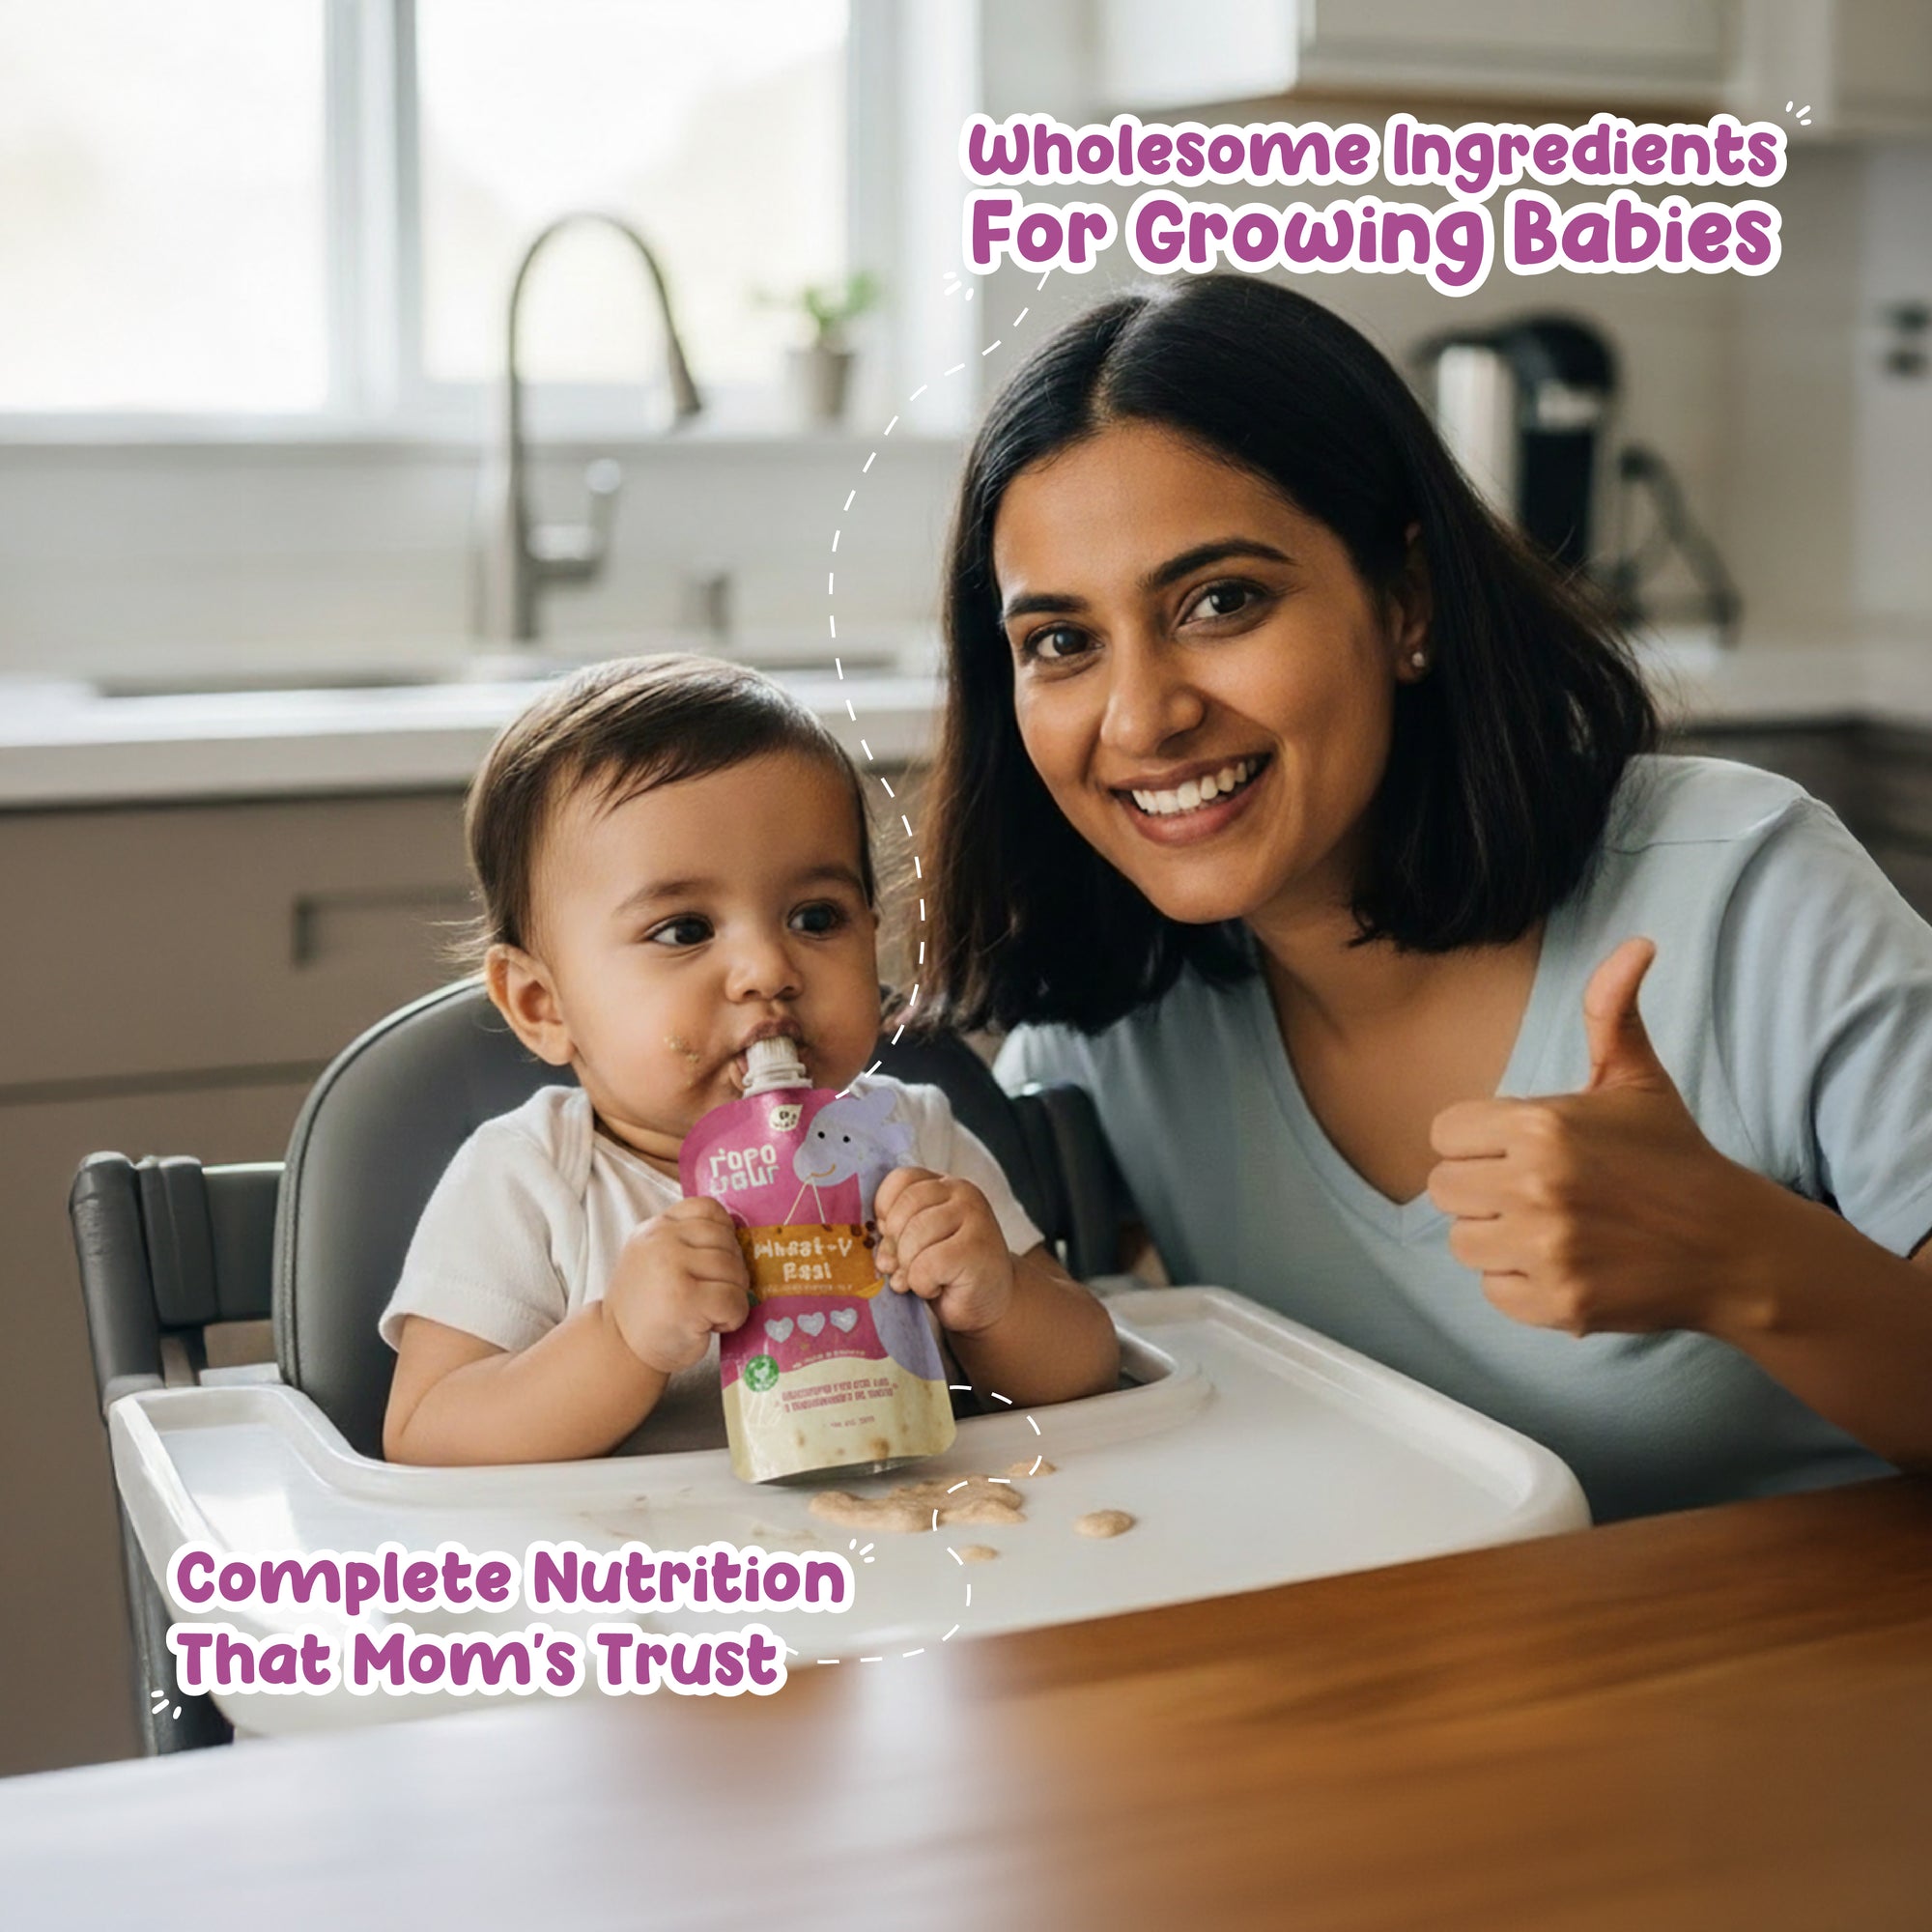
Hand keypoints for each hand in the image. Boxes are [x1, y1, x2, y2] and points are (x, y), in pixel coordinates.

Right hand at [603, 1196, 750, 1375]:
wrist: (619, 1348)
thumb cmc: (650, 1307)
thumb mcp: (657, 1258)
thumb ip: (688, 1241)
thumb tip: (742, 1236)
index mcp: (657, 1227)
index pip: (709, 1209)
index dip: (724, 1235)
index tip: (715, 1260)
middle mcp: (661, 1241)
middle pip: (727, 1242)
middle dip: (732, 1272)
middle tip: (712, 1294)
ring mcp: (672, 1267)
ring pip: (735, 1271)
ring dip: (733, 1296)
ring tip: (709, 1310)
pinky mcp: (686, 1299)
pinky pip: (734, 1300)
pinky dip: (733, 1317)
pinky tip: (712, 1325)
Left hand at [872, 1167, 1015, 1336]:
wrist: (991, 1303)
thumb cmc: (947, 1272)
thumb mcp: (917, 1242)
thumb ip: (897, 1231)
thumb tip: (876, 1245)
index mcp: (944, 1184)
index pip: (901, 1179)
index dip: (886, 1211)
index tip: (890, 1237)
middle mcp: (962, 1192)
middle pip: (904, 1209)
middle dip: (894, 1246)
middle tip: (900, 1269)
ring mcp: (974, 1217)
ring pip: (914, 1237)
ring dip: (909, 1269)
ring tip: (922, 1280)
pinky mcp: (977, 1248)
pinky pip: (927, 1265)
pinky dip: (923, 1284)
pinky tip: (938, 1287)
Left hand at [1426, 938, 1768, 1337]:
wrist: (1732, 1246)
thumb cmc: (1673, 1157)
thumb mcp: (1637, 1079)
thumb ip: (1612, 1011)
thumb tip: (1636, 944)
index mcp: (1541, 1127)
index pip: (1445, 1134)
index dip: (1476, 1141)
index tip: (1515, 1147)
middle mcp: (1537, 1188)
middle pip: (1444, 1188)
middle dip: (1482, 1187)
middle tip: (1534, 1189)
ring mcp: (1547, 1249)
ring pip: (1462, 1241)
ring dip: (1495, 1236)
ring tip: (1547, 1225)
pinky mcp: (1558, 1303)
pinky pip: (1492, 1290)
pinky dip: (1519, 1283)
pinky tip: (1561, 1262)